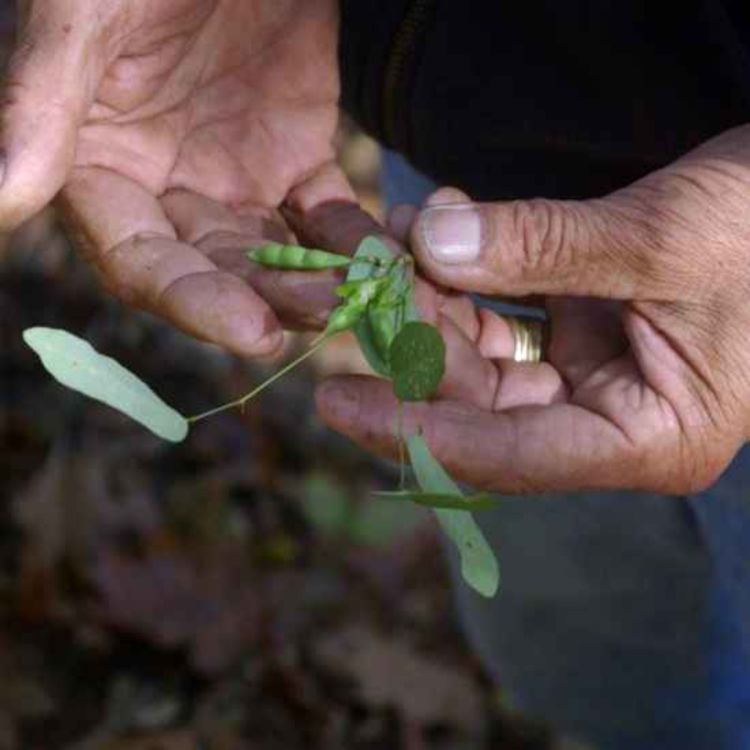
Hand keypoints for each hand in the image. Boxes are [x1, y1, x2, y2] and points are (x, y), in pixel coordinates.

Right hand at [2, 0, 349, 354]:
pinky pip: (328, 216)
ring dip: (319, 281)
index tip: (253, 333)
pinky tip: (385, 263)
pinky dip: (355, 243)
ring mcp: (238, 174)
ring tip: (364, 296)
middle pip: (219, 269)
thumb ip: (42, 111)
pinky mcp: (298, 153)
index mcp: (104, 169)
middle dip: (272, 298)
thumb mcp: (84, 16)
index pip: (142, 261)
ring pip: (278, 252)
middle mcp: (169, 187)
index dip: (195, 303)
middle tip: (329, 314)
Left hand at [315, 125, 749, 493]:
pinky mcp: (578, 335)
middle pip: (482, 404)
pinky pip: (500, 318)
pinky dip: (465, 278)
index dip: (418, 431)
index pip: (511, 455)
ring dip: (433, 299)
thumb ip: (542, 245)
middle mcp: (610, 422)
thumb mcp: (660, 238)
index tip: (337, 403)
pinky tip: (434, 227)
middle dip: (418, 339)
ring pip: (481, 359)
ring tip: (397, 233)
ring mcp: (591, 379)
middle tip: (367, 276)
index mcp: (648, 439)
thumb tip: (428, 245)